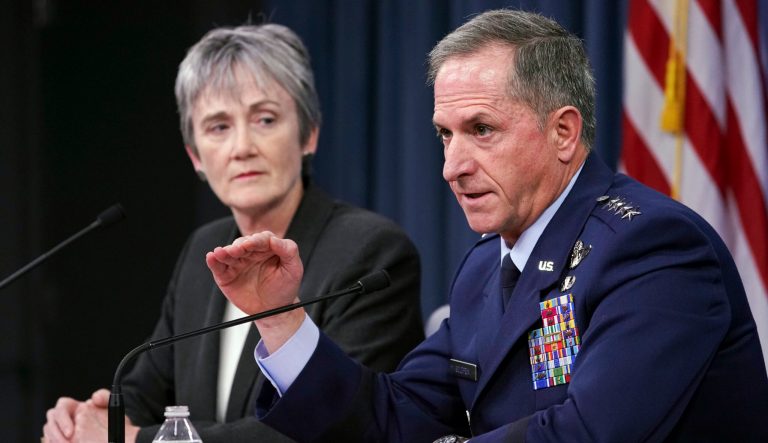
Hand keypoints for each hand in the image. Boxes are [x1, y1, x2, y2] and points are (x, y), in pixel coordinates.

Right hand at [42, 389, 137, 442]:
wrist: (112, 435)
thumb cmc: (108, 419)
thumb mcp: (110, 406)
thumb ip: (104, 397)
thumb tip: (94, 398)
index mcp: (73, 407)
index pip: (61, 407)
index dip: (62, 419)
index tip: (71, 432)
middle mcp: (64, 418)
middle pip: (51, 422)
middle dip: (56, 434)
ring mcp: (59, 430)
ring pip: (49, 433)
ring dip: (55, 440)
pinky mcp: (59, 439)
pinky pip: (50, 441)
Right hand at [206, 232, 304, 351]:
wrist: (275, 310)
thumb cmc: (285, 288)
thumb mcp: (294, 269)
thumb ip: (289, 250)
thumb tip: (275, 239)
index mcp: (268, 248)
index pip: (261, 239)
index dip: (255, 240)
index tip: (251, 244)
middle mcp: (251, 253)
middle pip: (242, 244)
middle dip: (238, 246)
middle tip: (236, 250)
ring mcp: (238, 263)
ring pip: (228, 253)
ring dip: (224, 252)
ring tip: (221, 253)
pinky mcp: (227, 275)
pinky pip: (218, 267)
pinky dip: (213, 261)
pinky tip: (211, 257)